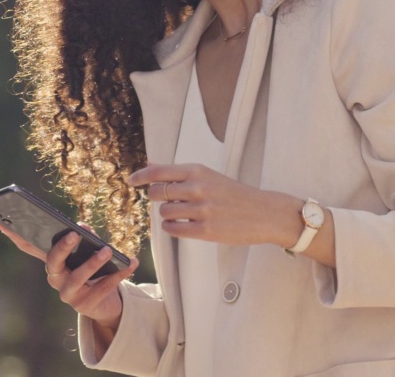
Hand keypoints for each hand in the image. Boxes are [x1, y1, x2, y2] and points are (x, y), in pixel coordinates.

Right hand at [0, 221, 138, 332]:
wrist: (106, 304)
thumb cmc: (94, 271)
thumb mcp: (89, 251)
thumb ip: (86, 237)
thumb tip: (83, 228)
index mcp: (52, 263)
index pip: (29, 247)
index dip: (13, 235)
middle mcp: (55, 279)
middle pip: (53, 263)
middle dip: (62, 248)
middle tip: (74, 234)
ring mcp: (69, 294)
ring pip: (78, 278)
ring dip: (93, 263)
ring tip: (108, 250)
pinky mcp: (85, 306)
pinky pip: (102, 288)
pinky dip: (119, 274)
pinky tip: (131, 263)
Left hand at [129, 163, 306, 246]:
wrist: (264, 212)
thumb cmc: (233, 193)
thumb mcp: (208, 175)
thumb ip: (178, 172)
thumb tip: (151, 164)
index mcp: (198, 171)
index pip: (159, 172)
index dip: (140, 176)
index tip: (130, 181)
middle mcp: (198, 188)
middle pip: (157, 193)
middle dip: (156, 198)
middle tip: (166, 201)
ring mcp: (202, 210)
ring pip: (164, 212)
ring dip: (166, 215)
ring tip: (180, 214)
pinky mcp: (205, 231)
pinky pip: (174, 229)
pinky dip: (172, 227)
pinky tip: (180, 225)